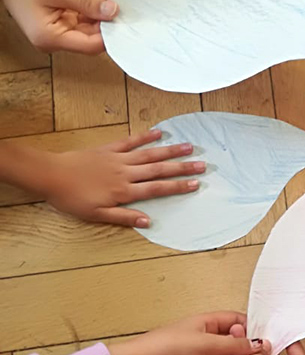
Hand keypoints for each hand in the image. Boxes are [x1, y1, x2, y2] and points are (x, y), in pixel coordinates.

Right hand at [0, 0, 115, 53]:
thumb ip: (87, 2)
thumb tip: (112, 11)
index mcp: (51, 38)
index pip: (91, 45)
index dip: (111, 33)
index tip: (125, 17)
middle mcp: (55, 39)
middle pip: (93, 36)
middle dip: (108, 16)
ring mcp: (58, 30)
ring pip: (91, 24)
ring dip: (101, 5)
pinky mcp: (60, 19)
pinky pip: (83, 15)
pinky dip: (92, 2)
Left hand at [42, 129, 205, 227]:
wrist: (51, 175)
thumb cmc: (72, 198)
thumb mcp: (96, 215)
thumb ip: (123, 217)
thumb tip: (147, 221)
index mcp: (124, 191)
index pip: (157, 188)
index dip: (178, 186)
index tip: (195, 184)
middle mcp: (125, 173)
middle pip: (159, 169)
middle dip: (182, 167)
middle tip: (202, 163)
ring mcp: (118, 159)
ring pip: (149, 154)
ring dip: (170, 150)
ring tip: (189, 146)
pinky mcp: (109, 149)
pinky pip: (130, 141)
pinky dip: (145, 136)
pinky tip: (159, 133)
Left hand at [108, 313, 263, 354]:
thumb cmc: (164, 347)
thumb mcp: (204, 342)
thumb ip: (232, 345)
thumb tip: (256, 344)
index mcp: (204, 323)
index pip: (233, 321)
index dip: (250, 328)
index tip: (266, 338)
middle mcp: (202, 340)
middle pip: (230, 344)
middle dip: (245, 351)